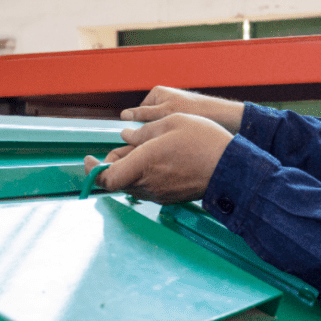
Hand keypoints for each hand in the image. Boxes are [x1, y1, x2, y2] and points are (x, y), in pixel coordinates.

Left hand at [83, 113, 233, 203]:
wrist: (232, 168)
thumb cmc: (204, 142)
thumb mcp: (172, 123)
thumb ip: (143, 132)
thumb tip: (125, 137)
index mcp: (144, 163)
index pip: (106, 178)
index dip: (92, 171)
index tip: (87, 159)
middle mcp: (148, 182)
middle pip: (117, 180)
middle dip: (113, 164)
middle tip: (124, 147)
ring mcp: (159, 193)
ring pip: (132, 184)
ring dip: (130, 170)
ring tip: (146, 151)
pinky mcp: (170, 197)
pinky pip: (148, 187)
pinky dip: (145, 176)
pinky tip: (160, 161)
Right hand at [120, 86, 243, 133]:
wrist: (223, 117)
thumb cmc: (196, 110)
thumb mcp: (166, 113)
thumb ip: (145, 115)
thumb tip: (124, 116)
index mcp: (157, 93)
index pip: (138, 113)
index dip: (138, 128)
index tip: (139, 141)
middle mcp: (164, 100)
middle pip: (148, 122)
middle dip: (150, 133)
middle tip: (155, 143)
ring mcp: (173, 110)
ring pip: (159, 128)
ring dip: (162, 136)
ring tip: (168, 143)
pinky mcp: (182, 120)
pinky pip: (170, 131)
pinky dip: (171, 138)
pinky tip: (176, 145)